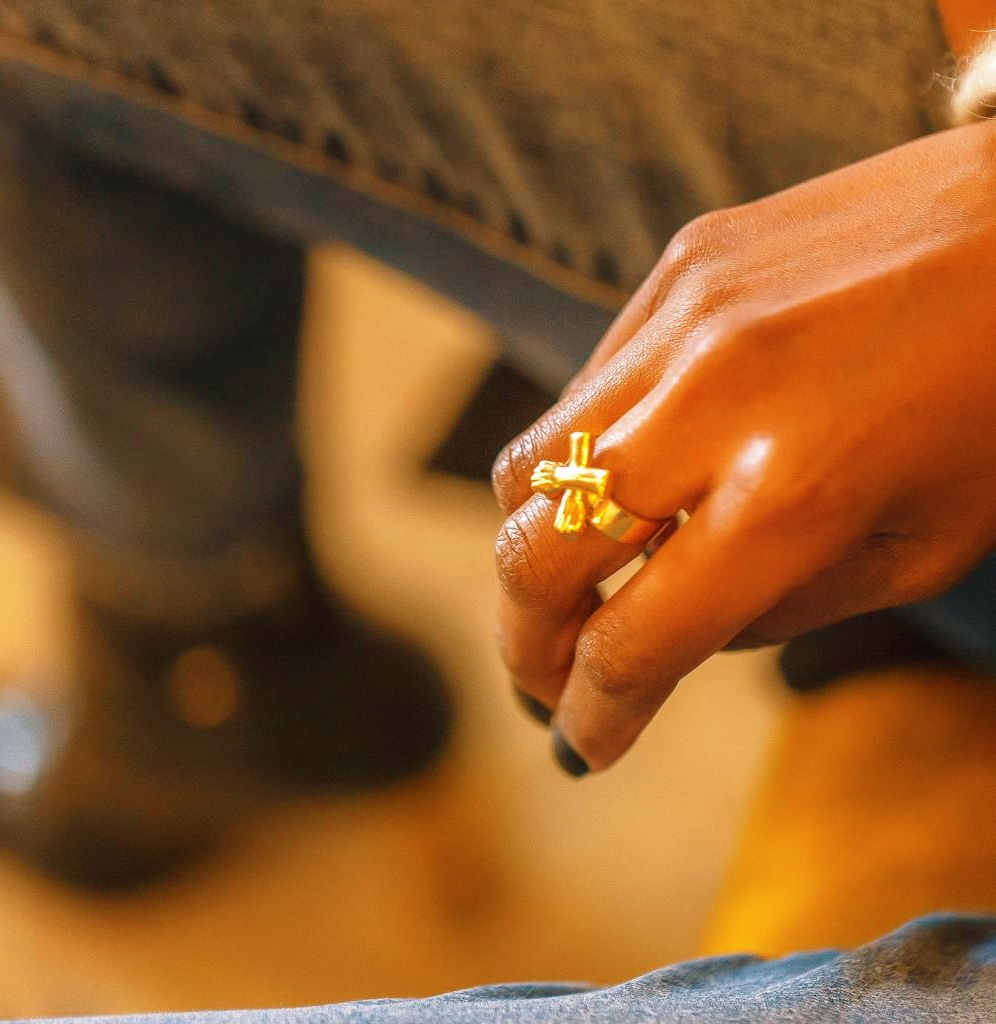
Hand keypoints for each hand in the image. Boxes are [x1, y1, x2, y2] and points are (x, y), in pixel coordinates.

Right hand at [492, 118, 995, 773]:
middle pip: (534, 551)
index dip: (594, 714)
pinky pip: (586, 390)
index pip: (636, 639)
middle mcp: (711, 398)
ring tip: (574, 582)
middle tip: (543, 677)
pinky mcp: (676, 268)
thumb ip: (773, 609)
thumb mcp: (919, 551)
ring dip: (534, 549)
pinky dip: (585, 460)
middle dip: (522, 641)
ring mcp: (682, 317)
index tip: (581, 744)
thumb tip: (662, 635)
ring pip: (527, 466)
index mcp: (792, 494)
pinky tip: (633, 476)